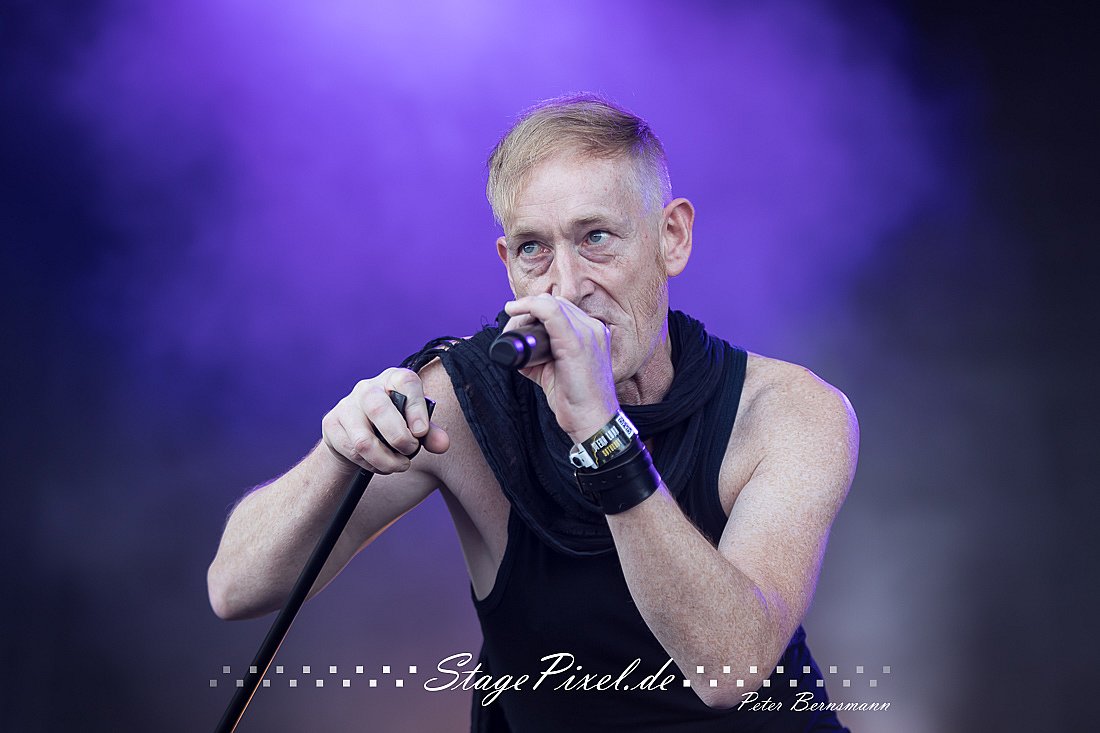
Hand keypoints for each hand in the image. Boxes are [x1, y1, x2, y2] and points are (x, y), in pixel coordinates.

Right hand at [321, 368, 448, 473]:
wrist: (356, 433)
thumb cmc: (394, 425)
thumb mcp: (415, 426)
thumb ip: (430, 434)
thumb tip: (443, 444)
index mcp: (394, 379)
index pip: (406, 382)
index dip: (416, 408)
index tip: (421, 432)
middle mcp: (368, 388)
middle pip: (379, 408)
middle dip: (399, 438)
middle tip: (411, 452)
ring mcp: (346, 405)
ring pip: (363, 440)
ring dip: (386, 460)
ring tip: (400, 465)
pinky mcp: (332, 423)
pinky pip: (352, 452)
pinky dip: (371, 465)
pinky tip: (380, 464)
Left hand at [503, 295, 618, 442]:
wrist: (592, 421)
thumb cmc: (575, 400)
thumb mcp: (554, 373)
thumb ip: (539, 359)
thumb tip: (517, 352)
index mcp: (592, 333)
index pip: (562, 308)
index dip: (537, 310)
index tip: (519, 322)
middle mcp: (592, 328)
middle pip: (555, 303)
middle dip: (528, 309)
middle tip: (512, 327)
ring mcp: (587, 333)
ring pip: (551, 304)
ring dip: (525, 310)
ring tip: (511, 327)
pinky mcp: (576, 342)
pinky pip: (550, 311)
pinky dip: (529, 307)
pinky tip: (514, 311)